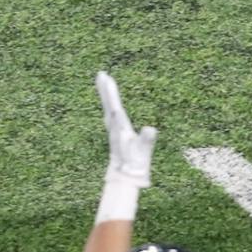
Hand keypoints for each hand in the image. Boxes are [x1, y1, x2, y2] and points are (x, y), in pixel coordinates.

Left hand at [98, 71, 156, 189]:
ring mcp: (113, 130)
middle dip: (105, 89)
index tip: (106, 79)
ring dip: (106, 94)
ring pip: (108, 108)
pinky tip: (110, 104)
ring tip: (103, 81)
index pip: (115, 107)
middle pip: (108, 104)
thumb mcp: (143, 153)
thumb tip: (150, 129)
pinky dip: (110, 104)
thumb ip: (146, 140)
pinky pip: (111, 114)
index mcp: (121, 129)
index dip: (111, 93)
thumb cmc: (135, 165)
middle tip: (100, 73)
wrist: (124, 178)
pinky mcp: (116, 134)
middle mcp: (114, 128)